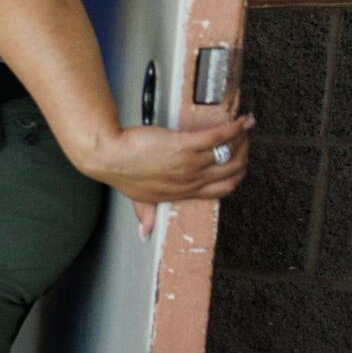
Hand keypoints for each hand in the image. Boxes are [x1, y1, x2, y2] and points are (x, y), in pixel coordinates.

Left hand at [80, 115, 252, 238]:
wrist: (108, 156)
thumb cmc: (121, 172)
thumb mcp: (138, 198)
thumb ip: (147, 213)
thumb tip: (146, 232)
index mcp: (183, 192)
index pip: (221, 190)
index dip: (235, 177)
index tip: (239, 165)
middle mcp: (191, 180)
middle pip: (232, 172)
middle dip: (244, 157)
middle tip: (244, 143)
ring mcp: (190, 163)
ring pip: (230, 153)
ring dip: (242, 140)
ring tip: (244, 130)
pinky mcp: (185, 145)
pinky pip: (218, 138)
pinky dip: (234, 129)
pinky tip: (242, 121)